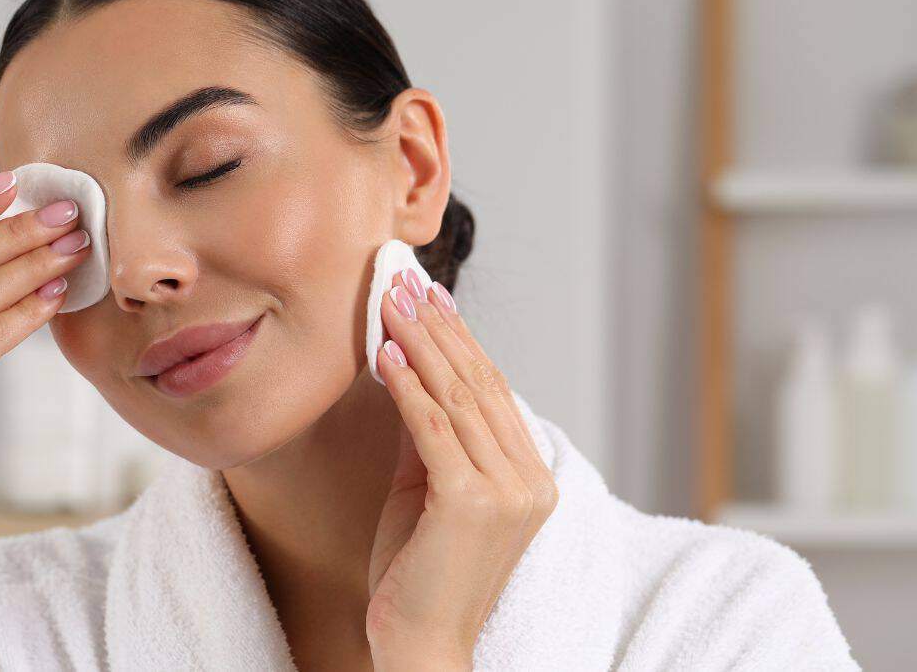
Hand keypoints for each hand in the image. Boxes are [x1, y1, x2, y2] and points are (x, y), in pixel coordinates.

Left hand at [365, 268, 559, 669]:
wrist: (421, 646)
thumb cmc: (419, 574)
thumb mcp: (426, 491)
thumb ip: (427, 438)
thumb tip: (406, 372)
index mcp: (529, 477)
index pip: (494, 392)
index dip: (460, 341)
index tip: (431, 299)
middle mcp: (529, 479)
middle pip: (481, 384)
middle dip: (440, 328)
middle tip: (407, 282)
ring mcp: (507, 491)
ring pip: (460, 397)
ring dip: (422, 343)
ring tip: (391, 301)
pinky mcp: (471, 502)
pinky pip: (434, 428)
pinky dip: (408, 385)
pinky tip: (386, 352)